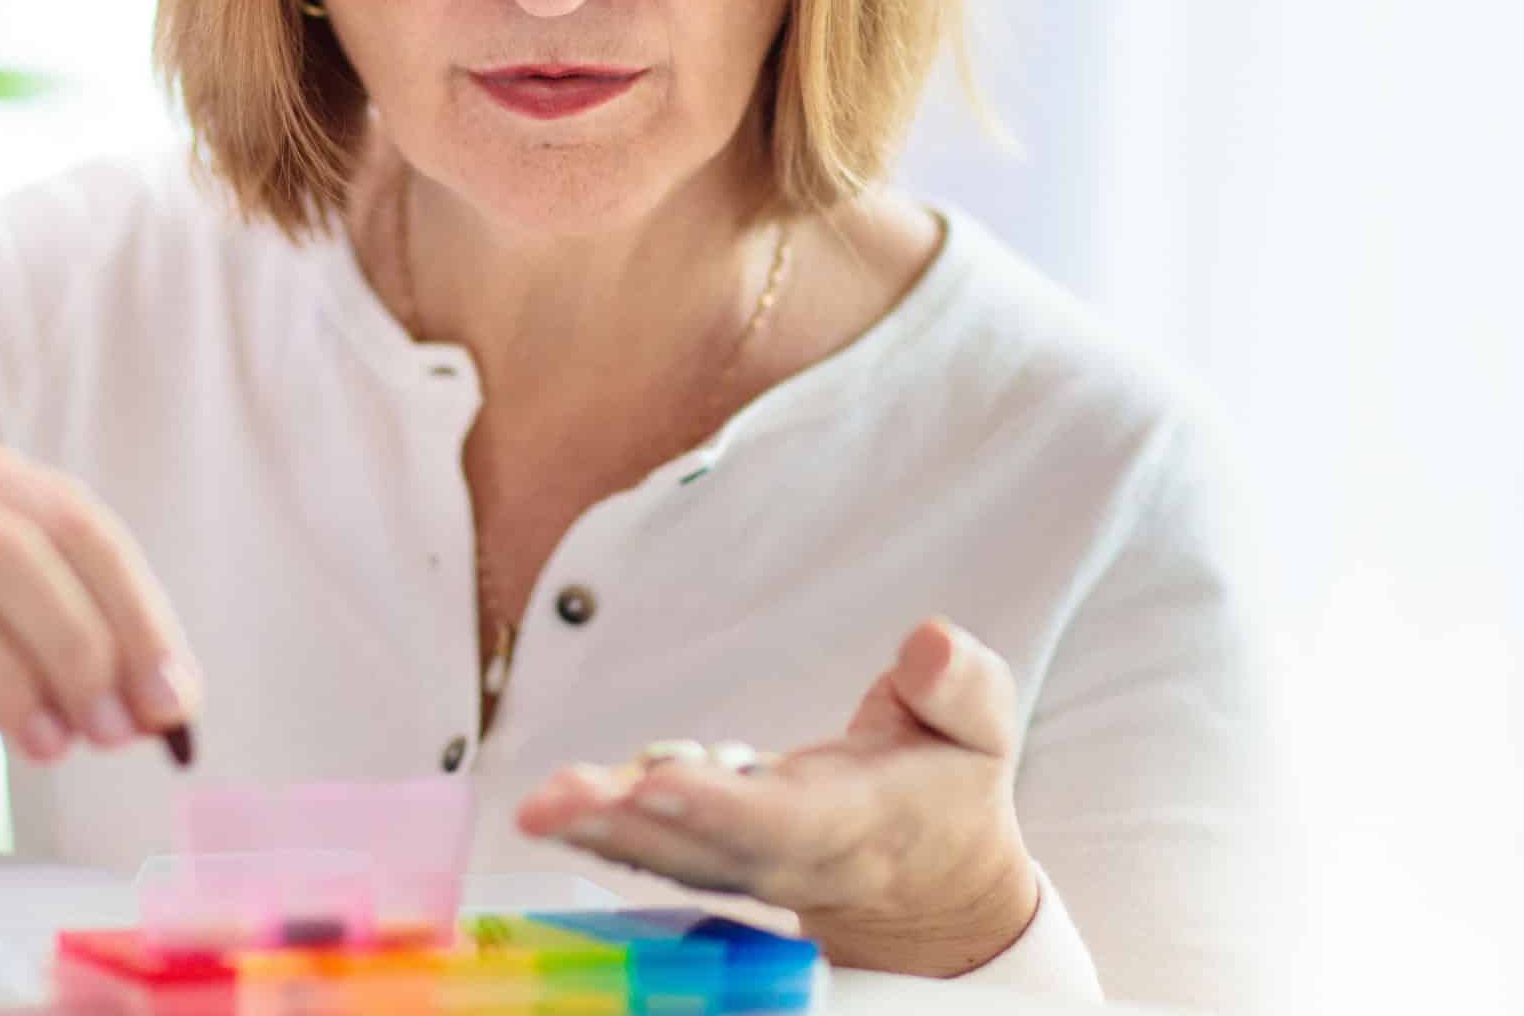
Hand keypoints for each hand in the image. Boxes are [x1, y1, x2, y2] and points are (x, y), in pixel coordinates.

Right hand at [0, 443, 200, 795]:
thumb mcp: (23, 625)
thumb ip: (97, 653)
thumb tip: (169, 708)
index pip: (76, 526)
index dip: (135, 616)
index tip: (170, 701)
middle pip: (4, 551)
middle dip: (74, 647)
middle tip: (108, 732)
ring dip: (0, 678)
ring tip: (46, 745)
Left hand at [516, 617, 1039, 977]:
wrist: (935, 883)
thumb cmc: (949, 782)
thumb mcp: (983, 727)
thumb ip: (960, 686)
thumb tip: (927, 642)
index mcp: (861, 824)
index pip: (789, 821)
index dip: (724, 809)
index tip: (662, 783)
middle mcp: (793, 855)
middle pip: (704, 850)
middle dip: (629, 826)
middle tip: (555, 800)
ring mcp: (748, 866)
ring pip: (669, 858)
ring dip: (599, 832)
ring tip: (540, 806)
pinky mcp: (715, 859)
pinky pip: (654, 852)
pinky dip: (601, 833)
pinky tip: (549, 809)